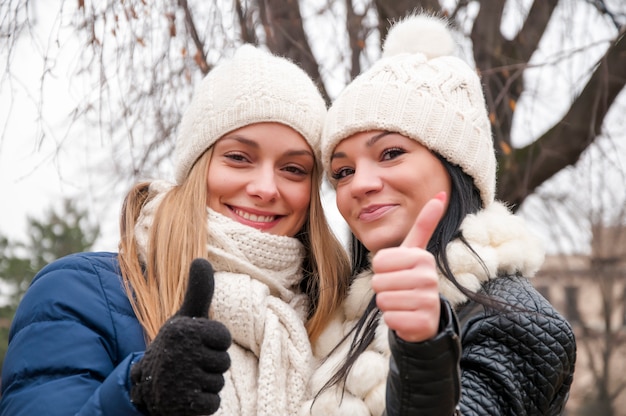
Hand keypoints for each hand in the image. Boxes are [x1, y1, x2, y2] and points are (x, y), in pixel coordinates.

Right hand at [130, 258, 231, 415]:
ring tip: (187, 379)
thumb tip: (201, 260)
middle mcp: (178, 353)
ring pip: (219, 383)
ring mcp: (178, 380)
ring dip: (206, 384)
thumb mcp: (185, 319)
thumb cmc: (175, 347)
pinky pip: (213, 404)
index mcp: (182, 330)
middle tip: (190, 364)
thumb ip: (198, 292)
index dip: (215, 344)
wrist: (146, 387)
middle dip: (211, 366)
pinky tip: (187, 396)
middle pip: (224, 362)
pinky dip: (203, 403)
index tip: (197, 345)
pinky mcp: (180, 405)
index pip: (224, 338)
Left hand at [371, 193, 445, 342]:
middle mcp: (430, 278)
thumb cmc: (412, 279)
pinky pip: (391, 319)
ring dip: (388, 304)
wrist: (425, 316)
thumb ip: (425, 224)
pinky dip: (393, 320)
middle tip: (398, 290)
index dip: (381, 269)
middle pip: (379, 281)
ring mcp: (429, 301)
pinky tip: (406, 316)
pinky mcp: (424, 323)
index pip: (379, 261)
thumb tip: (440, 194)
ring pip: (384, 300)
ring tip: (402, 302)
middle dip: (383, 288)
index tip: (396, 271)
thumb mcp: (415, 251)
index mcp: (423, 257)